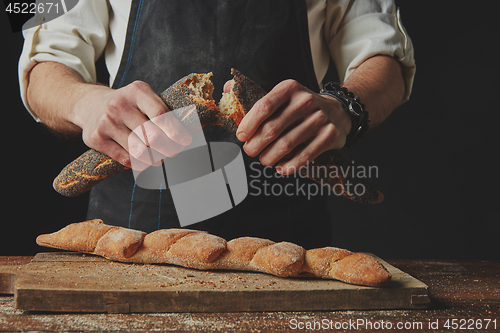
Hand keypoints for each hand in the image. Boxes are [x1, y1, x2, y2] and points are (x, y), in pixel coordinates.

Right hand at [71, 81, 191, 169]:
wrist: (88, 104)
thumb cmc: (126, 104)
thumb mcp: (143, 97)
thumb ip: (163, 112)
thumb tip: (187, 135)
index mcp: (137, 91)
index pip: (161, 115)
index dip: (176, 132)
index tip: (185, 141)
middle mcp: (119, 105)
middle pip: (153, 136)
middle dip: (169, 148)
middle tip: (174, 152)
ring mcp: (106, 122)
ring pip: (140, 151)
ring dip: (155, 158)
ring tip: (160, 158)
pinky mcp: (96, 139)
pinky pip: (126, 159)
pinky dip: (140, 163)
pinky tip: (145, 160)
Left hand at [235, 80, 350, 173]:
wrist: (338, 111)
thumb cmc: (301, 107)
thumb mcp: (283, 95)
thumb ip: (256, 95)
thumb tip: (227, 87)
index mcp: (289, 88)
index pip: (263, 107)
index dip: (248, 124)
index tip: (242, 136)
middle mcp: (305, 101)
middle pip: (272, 129)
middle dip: (255, 145)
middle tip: (250, 151)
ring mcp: (319, 118)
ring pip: (286, 145)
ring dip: (269, 157)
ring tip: (264, 160)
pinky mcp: (329, 135)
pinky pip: (304, 155)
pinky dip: (289, 165)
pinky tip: (281, 167)